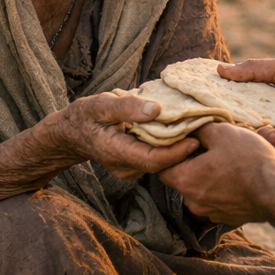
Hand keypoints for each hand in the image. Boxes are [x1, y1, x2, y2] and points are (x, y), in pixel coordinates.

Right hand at [50, 92, 198, 179]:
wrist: (70, 133)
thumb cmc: (85, 116)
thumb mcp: (101, 104)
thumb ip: (126, 108)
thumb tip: (156, 110)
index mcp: (117, 152)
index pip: (153, 160)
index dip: (177, 153)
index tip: (196, 139)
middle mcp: (125, 167)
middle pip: (160, 164)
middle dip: (182, 150)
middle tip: (204, 130)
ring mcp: (129, 170)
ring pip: (159, 162)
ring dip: (176, 147)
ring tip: (194, 128)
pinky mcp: (133, 166)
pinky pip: (154, 158)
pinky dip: (166, 146)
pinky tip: (176, 131)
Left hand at [159, 122, 274, 224]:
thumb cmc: (248, 160)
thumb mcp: (222, 132)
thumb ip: (200, 130)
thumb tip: (192, 130)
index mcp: (185, 180)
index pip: (162, 168)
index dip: (173, 153)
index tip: (188, 142)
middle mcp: (193, 201)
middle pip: (183, 179)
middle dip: (193, 164)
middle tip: (211, 148)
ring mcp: (211, 213)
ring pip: (201, 190)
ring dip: (209, 177)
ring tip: (227, 161)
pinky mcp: (227, 218)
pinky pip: (217, 200)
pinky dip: (223, 189)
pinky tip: (238, 176)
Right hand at [218, 56, 274, 155]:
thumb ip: (254, 68)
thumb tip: (220, 69)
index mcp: (265, 91)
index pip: (235, 94)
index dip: (219, 94)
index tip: (200, 94)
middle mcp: (266, 112)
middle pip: (237, 116)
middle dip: (228, 116)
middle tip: (213, 116)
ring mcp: (274, 131)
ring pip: (249, 134)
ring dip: (247, 130)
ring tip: (248, 123)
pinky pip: (266, 147)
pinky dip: (268, 140)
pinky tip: (272, 133)